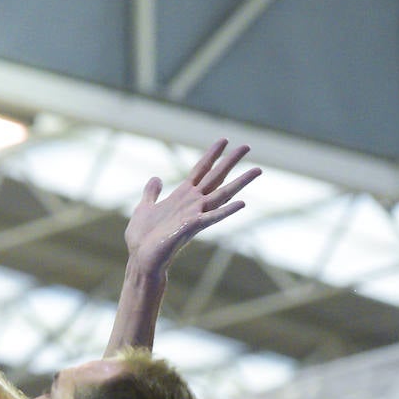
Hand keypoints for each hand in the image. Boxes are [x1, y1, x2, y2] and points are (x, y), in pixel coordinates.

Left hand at [125, 139, 260, 273]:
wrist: (141, 259)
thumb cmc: (142, 238)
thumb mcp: (144, 208)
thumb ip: (151, 193)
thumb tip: (156, 178)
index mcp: (181, 196)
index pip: (200, 170)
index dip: (211, 155)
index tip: (224, 139)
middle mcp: (192, 203)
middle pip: (215, 177)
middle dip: (230, 161)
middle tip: (247, 146)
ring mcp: (194, 215)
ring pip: (221, 194)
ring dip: (239, 183)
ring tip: (257, 170)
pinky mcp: (192, 228)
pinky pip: (212, 218)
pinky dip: (227, 211)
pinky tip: (243, 203)